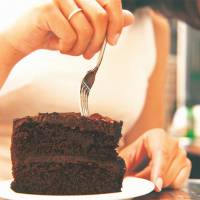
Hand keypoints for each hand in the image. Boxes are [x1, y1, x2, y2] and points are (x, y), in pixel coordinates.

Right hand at [3, 0, 133, 58]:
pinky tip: (61, 47)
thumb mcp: (85, 29)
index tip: (113, 41)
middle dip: (98, 43)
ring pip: (86, 30)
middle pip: (100, 18)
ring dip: (81, 48)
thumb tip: (130, 18)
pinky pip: (70, 35)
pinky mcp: (47, 8)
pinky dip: (68, 48)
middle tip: (89, 54)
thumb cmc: (57, 33)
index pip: (111, 2)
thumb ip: (107, 22)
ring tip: (72, 50)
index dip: (117, 23)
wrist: (28, 37)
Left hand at [119, 129, 191, 191]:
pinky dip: (166, 184)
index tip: (156, 185)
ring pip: (171, 179)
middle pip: (165, 170)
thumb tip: (115, 170)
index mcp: (157, 136)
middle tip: (137, 177)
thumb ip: (123, 162)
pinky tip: (158, 175)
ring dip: (156, 182)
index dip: (158, 170)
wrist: (146, 151)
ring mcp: (181, 154)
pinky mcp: (186, 165)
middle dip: (148, 179)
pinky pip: (177, 183)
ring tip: (147, 174)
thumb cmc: (137, 152)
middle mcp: (172, 143)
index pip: (160, 154)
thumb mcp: (128, 155)